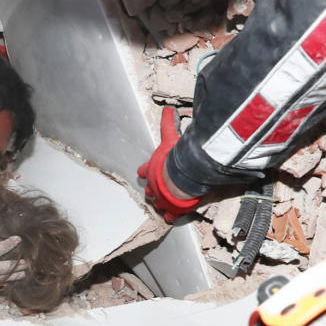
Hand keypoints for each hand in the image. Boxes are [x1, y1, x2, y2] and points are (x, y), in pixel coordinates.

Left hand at [137, 107, 199, 222]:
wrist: (181, 180)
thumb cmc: (174, 160)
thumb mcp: (170, 138)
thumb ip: (168, 124)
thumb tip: (167, 109)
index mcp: (151, 170)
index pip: (143, 170)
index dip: (144, 171)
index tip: (144, 172)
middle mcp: (153, 186)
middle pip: (148, 189)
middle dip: (152, 189)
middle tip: (155, 189)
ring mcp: (161, 200)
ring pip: (157, 203)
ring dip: (161, 202)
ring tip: (164, 204)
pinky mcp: (171, 210)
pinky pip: (170, 216)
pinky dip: (171, 215)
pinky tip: (173, 216)